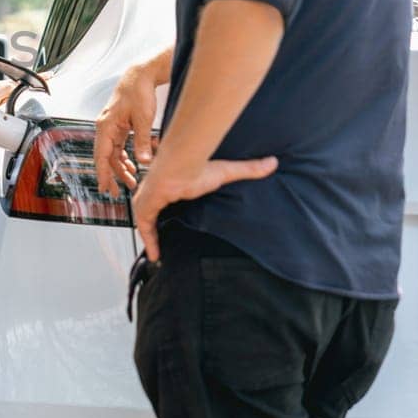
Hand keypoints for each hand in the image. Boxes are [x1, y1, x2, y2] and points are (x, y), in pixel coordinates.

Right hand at [94, 64, 160, 195]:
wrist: (140, 76)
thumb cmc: (138, 92)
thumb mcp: (143, 119)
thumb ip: (142, 141)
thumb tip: (144, 162)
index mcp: (106, 126)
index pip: (101, 156)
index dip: (102, 174)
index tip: (104, 188)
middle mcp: (105, 128)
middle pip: (105, 158)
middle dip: (111, 176)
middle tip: (116, 192)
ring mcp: (111, 127)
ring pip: (112, 154)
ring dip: (120, 168)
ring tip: (131, 182)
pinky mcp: (119, 126)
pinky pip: (118, 147)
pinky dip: (124, 158)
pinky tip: (132, 166)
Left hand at [129, 155, 278, 260]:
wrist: (180, 165)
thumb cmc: (200, 167)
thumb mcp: (227, 172)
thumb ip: (248, 169)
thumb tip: (273, 162)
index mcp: (172, 183)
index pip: (167, 198)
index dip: (168, 207)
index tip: (172, 219)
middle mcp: (157, 192)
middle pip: (152, 211)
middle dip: (154, 224)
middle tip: (161, 240)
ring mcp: (148, 199)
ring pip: (146, 221)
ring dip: (150, 236)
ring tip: (158, 253)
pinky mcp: (145, 207)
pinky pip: (144, 228)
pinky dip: (149, 241)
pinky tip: (156, 255)